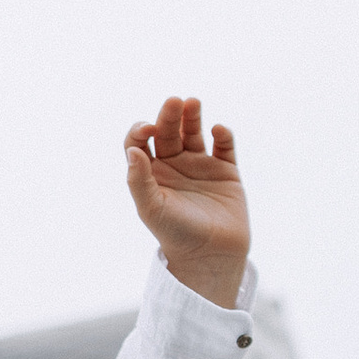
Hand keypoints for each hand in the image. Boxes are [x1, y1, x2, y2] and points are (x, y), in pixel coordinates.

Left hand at [122, 96, 248, 308]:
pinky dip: (223, 135)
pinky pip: (224, 147)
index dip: (141, 130)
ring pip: (194, 132)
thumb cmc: (175, 235)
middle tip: (174, 102)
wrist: (211, 256)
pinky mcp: (226, 172)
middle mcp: (174, 166)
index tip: (149, 129)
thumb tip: (133, 150)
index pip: (139, 142)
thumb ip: (139, 180)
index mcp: (151, 173)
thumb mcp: (151, 209)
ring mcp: (200, 167)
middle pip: (168, 131)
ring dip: (192, 116)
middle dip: (169, 115)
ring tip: (193, 103)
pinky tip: (218, 130)